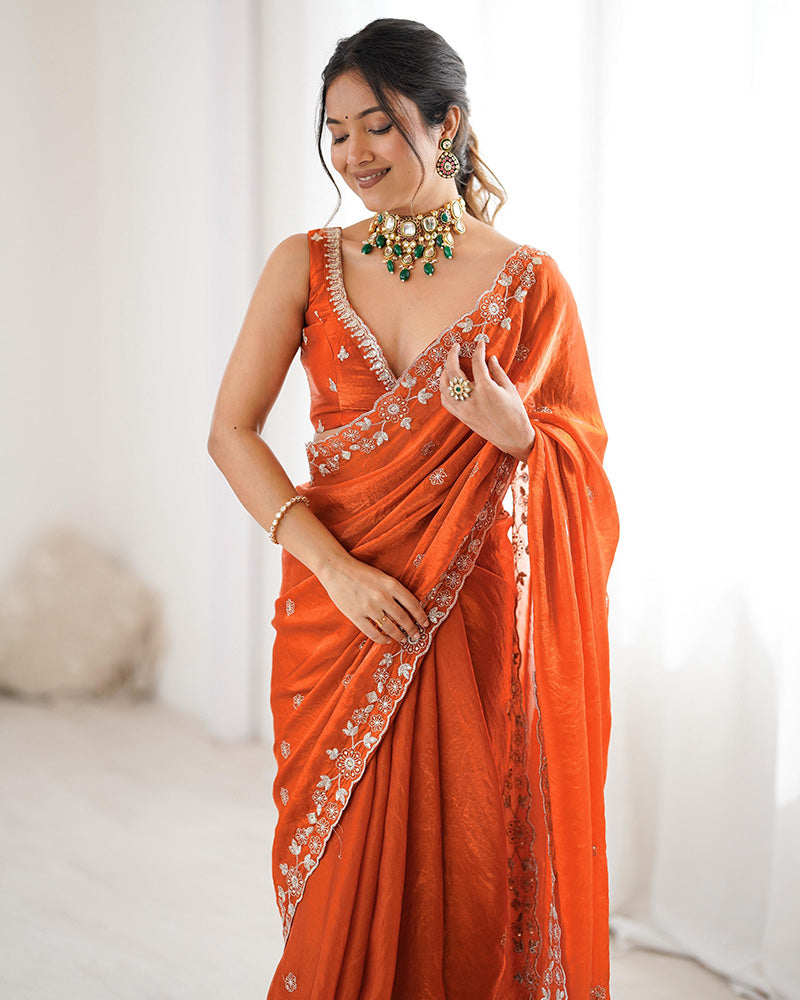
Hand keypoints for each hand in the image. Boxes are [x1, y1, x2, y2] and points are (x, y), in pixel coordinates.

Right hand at [317, 554, 430, 644]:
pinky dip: (382, 639)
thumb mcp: (383, 577)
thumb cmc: (361, 572)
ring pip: (390, 628)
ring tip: (404, 639)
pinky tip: (387, 640)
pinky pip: (373, 633)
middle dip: (413, 629)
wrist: (336, 569)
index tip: (426, 623)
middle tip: (417, 635)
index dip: (422, 616)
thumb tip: (409, 609)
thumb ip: (395, 591)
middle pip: (404, 619)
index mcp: (391, 584)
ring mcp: (369, 608)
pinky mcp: (356, 616)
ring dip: (399, 636)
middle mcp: (382, 597)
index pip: (413, 604)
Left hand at [438, 339, 535, 460]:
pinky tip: (447, 384)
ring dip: (444, 372)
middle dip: (452, 355)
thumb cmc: (515, 412)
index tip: (480, 343)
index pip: (477, 362)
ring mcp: (464, 408)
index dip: (478, 350)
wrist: (513, 437)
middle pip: (454, 371)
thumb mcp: (509, 389)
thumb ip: (498, 372)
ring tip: (448, 364)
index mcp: (486, 388)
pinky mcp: (462, 417)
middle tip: (456, 347)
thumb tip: (490, 358)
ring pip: (445, 386)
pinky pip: (446, 401)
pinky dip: (444, 390)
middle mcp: (472, 397)